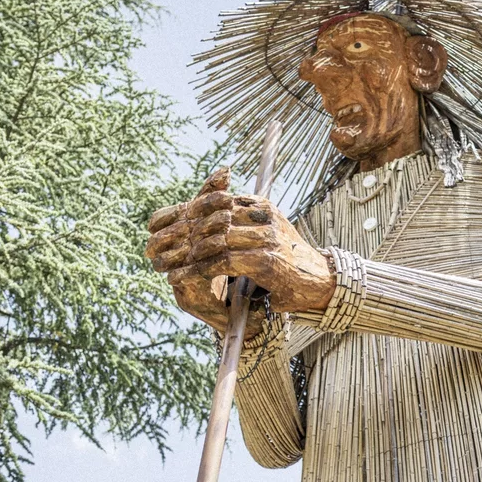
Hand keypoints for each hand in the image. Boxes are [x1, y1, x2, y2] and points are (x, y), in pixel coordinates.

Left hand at [145, 168, 334, 332]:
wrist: (319, 281)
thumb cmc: (287, 261)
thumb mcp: (265, 233)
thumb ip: (241, 222)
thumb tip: (206, 218)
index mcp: (262, 205)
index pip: (218, 199)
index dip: (190, 212)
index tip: (166, 227)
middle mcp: (265, 217)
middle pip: (213, 217)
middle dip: (185, 233)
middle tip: (162, 247)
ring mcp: (267, 238)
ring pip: (216, 239)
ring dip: (188, 253)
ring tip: (167, 264)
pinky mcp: (266, 261)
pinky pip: (223, 261)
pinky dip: (198, 270)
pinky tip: (181, 277)